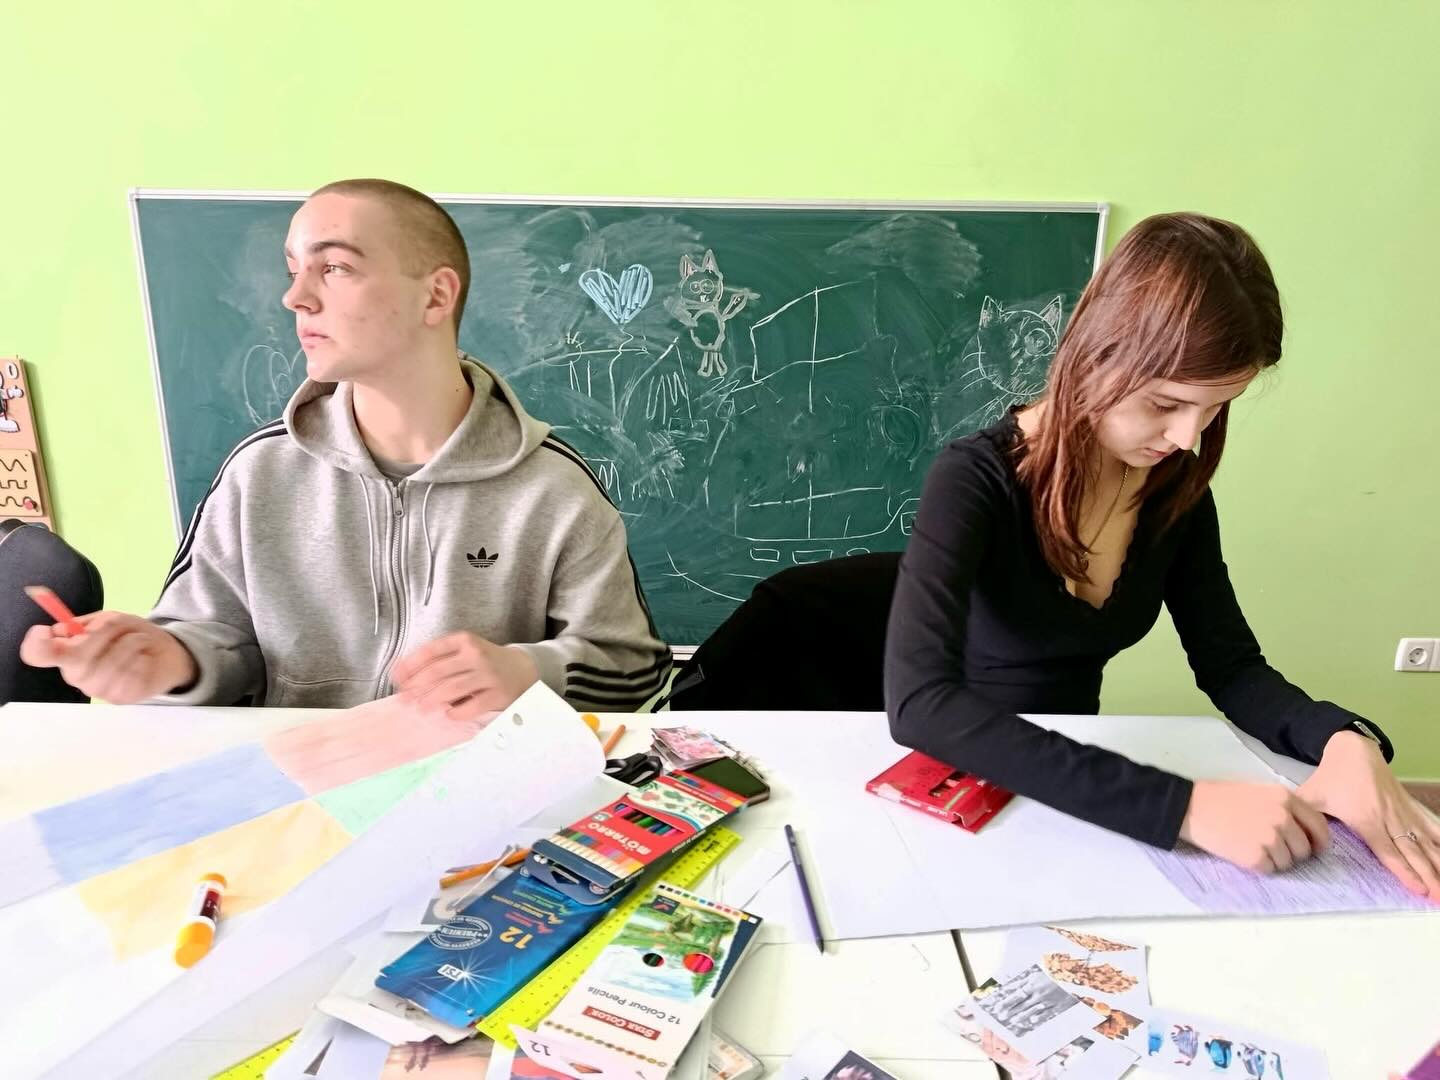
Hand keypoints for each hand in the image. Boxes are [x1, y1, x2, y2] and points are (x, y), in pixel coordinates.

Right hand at [19, 611, 197, 702]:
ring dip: (129, 641)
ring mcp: (98, 690)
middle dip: (103, 634)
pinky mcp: (122, 697)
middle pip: (76, 657)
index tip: (43, 631)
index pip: (37, 654)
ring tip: (138, 638)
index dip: (36, 645)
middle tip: (119, 624)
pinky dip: (141, 656)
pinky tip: (145, 654)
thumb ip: (87, 624)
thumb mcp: (110, 621)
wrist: (164, 655)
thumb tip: (61, 629)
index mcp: (67, 655)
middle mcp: (77, 675)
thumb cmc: (130, 636)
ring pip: (109, 662)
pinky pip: (129, 672)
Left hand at [391, 632, 538, 721]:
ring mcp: (487, 675)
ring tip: (421, 707)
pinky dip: (456, 712)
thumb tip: (402, 674)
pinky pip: (471, 707)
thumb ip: (438, 660)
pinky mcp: (496, 695)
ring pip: (452, 689)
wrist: (521, 669)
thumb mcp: (465, 651)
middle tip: (404, 698)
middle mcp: (476, 655)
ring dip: (432, 700)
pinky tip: (449, 714)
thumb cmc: (485, 661)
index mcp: (464, 640)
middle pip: (438, 672)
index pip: (431, 651)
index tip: (396, 677)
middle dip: (416, 686)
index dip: (410, 665)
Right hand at [1179, 779, 1330, 872]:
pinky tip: (1244, 852)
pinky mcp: (1255, 856)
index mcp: (1285, 798)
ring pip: (1288, 862)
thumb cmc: (1220, 797)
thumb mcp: (1259, 791)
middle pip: (1304, 848)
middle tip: (1273, 848)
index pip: (1319, 825)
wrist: (1191, 807)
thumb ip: (1284, 806)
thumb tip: (1304, 829)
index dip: (1318, 840)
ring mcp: (1270, 838)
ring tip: (1252, 847)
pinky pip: (1270, 869)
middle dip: (1293, 853)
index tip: (1313, 847)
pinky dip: (1260, 866)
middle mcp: (1283, 817)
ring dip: (1274, 860)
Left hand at [1297, 730, 1439, 899]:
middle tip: (1439, 896)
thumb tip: (1288, 834)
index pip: (1388, 851)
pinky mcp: (1408, 805)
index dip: (1404, 870)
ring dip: (1438, 862)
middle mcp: (1389, 818)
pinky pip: (1428, 824)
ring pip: (1424, 840)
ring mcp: (1402, 811)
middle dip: (1429, 875)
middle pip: (1412, 851)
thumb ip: (1302, 817)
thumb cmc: (1332, 774)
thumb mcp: (1312, 794)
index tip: (1419, 888)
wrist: (1353, 747)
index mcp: (1366, 819)